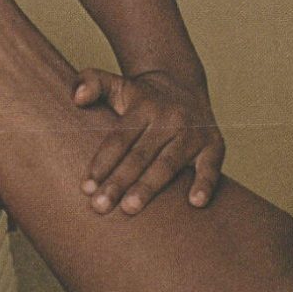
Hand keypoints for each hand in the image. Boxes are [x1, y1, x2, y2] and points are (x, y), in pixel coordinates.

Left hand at [73, 67, 224, 213]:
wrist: (183, 84)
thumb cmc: (141, 97)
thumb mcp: (115, 83)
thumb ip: (90, 83)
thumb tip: (78, 98)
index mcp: (143, 107)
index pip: (119, 138)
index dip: (102, 163)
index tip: (87, 187)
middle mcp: (169, 119)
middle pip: (140, 155)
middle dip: (119, 182)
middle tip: (101, 206)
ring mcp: (192, 133)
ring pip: (168, 164)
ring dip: (149, 187)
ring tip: (130, 208)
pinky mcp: (214, 144)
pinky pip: (211, 167)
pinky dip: (205, 183)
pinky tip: (195, 203)